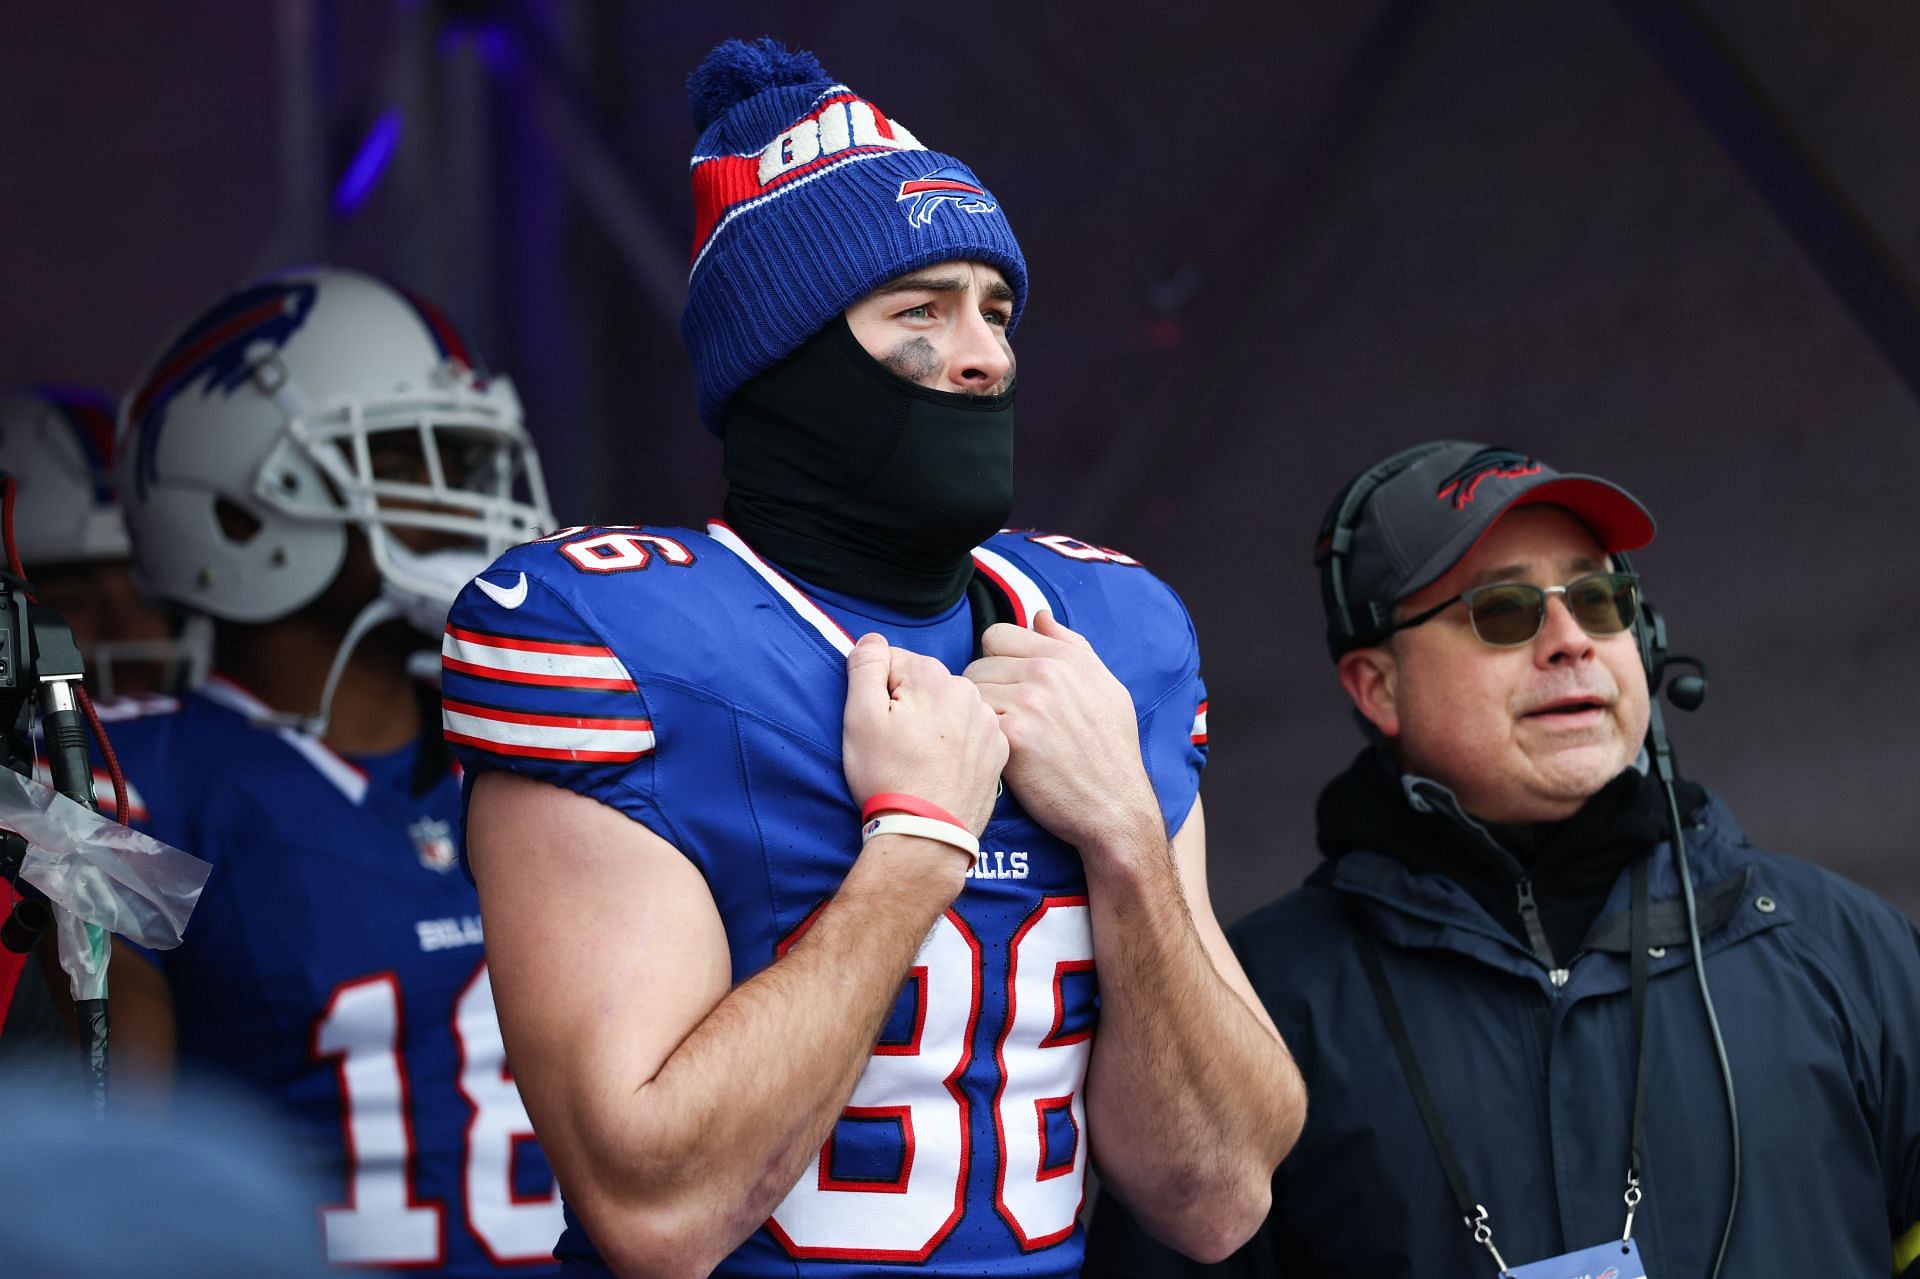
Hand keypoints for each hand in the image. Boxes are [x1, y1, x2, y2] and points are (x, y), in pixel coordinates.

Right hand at [843, 633, 1007, 835]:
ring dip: (934, 723)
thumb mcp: (860, 718)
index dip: (878, 693)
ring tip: (921, 759)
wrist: (927, 835)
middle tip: (898, 745)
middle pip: (924, 683)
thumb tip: (872, 639)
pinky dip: (957, 743)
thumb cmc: (888, 777)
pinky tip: (943, 768)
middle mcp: (967, 690)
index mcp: (931, 676)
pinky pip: (971, 731)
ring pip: (949, 706)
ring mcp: (987, 720)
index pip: (893, 663)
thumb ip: (864, 666)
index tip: (880, 725)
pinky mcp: (999, 749)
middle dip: (908, 705)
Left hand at [963, 612, 1163, 855]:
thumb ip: (1072, 646)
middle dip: (984, 691)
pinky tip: (998, 756)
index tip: (1006, 689)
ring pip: (969, 694)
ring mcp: (1029, 702)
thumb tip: (1039, 616)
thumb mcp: (1106, 688)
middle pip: (977, 664)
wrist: (1114, 806)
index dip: (995, 662)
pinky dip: (979, 739)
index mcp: (1065, 656)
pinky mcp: (1012, 736)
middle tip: (1003, 722)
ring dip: (977, 716)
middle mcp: (1047, 672)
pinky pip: (972, 722)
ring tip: (1002, 740)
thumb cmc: (1111, 751)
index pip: (996, 635)